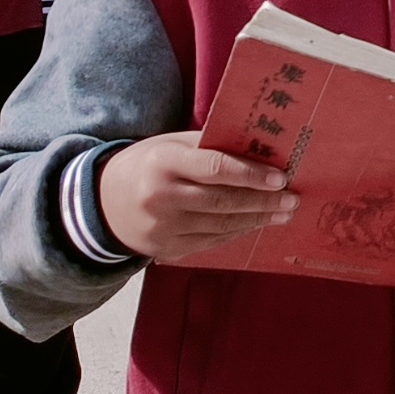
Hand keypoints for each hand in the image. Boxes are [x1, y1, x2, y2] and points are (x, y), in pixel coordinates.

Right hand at [96, 134, 296, 257]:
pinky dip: (237, 232)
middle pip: (222, 201)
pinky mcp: (166, 249)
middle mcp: (161, 197)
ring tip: (283, 213)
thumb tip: (259, 149)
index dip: (251, 174)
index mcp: (163, 162)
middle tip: (292, 199)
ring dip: (256, 219)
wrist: (102, 204)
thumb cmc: (147, 164)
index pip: (214, 168)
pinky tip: (256, 224)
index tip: (281, 177)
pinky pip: (210, 241)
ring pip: (220, 225)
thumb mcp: (170, 144)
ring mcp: (162, 228)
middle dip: (262, 201)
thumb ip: (208, 146)